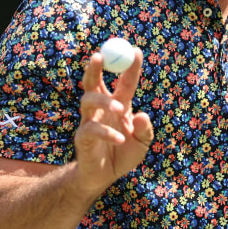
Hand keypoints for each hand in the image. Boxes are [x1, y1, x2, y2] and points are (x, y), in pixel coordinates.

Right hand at [74, 48, 152, 195]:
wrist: (104, 178)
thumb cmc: (123, 155)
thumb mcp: (142, 143)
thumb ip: (145, 130)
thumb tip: (143, 116)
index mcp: (118, 105)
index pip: (123, 81)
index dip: (129, 66)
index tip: (136, 50)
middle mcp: (102, 109)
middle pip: (93, 81)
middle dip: (95, 67)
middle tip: (99, 55)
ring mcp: (90, 121)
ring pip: (88, 100)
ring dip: (105, 100)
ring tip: (121, 110)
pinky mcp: (82, 137)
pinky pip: (91, 129)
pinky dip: (107, 133)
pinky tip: (120, 140)